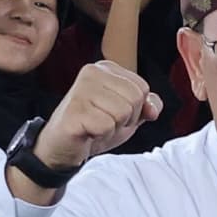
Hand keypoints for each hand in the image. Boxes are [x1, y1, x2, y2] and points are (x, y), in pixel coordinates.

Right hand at [40, 58, 161, 168]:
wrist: (63, 148)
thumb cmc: (94, 127)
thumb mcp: (128, 114)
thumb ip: (147, 105)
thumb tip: (153, 109)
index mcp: (105, 68)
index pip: (142, 87)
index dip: (136, 109)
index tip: (114, 114)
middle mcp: (91, 73)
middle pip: (135, 99)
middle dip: (126, 119)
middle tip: (105, 123)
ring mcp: (80, 90)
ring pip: (122, 112)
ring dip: (113, 128)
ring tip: (96, 127)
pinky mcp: (74, 110)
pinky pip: (106, 126)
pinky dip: (101, 135)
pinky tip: (88, 132)